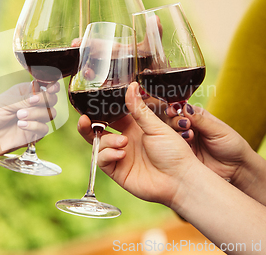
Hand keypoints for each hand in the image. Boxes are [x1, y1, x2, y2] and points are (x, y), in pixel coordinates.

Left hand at [0, 82, 58, 162]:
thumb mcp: (5, 102)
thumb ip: (25, 99)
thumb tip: (43, 95)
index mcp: (25, 92)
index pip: (45, 86)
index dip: (52, 86)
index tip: (51, 88)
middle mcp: (31, 105)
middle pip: (52, 99)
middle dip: (45, 100)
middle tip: (32, 102)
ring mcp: (33, 120)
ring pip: (50, 114)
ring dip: (37, 113)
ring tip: (19, 116)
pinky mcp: (33, 134)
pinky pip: (44, 129)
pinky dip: (34, 126)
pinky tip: (21, 125)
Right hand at [78, 82, 197, 206]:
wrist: (180, 180)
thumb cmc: (174, 152)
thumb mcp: (156, 127)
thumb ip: (139, 109)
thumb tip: (131, 85)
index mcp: (135, 127)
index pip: (112, 115)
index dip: (101, 110)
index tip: (93, 103)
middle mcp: (125, 140)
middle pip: (99, 130)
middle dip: (89, 125)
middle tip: (85, 119)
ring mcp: (120, 156)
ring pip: (100, 144)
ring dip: (108, 141)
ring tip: (123, 142)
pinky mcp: (118, 171)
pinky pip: (102, 160)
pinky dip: (108, 154)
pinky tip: (121, 153)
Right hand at [166, 104, 252, 183]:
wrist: (236, 167)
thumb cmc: (232, 145)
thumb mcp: (218, 130)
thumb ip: (201, 120)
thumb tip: (186, 108)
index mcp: (199, 117)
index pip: (183, 109)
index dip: (176, 108)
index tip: (174, 110)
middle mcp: (190, 127)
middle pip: (174, 119)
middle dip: (176, 120)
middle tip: (184, 124)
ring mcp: (186, 140)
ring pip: (172, 132)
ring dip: (176, 132)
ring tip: (189, 135)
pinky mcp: (184, 153)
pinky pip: (175, 146)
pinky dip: (177, 144)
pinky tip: (186, 144)